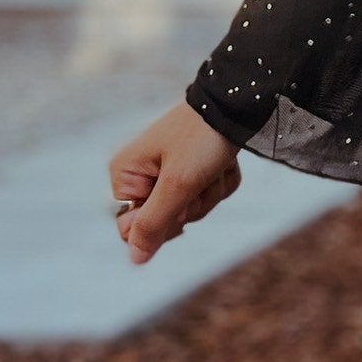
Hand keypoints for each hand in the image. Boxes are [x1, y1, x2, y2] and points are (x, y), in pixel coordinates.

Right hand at [109, 102, 240, 264]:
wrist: (235, 103)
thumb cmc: (202, 139)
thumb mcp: (178, 184)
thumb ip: (154, 223)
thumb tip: (134, 258)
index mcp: (125, 175)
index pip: (133, 229)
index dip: (163, 224)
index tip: (180, 204)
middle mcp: (142, 174)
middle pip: (168, 222)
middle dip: (194, 204)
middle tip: (201, 177)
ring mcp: (169, 171)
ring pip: (194, 209)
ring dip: (212, 191)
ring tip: (214, 164)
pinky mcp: (195, 167)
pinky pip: (210, 193)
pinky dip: (223, 181)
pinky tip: (225, 160)